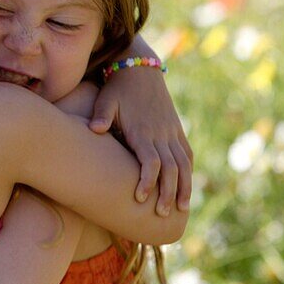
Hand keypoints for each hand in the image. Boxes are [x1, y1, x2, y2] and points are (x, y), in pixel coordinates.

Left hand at [90, 65, 192, 216]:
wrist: (138, 68)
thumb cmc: (117, 88)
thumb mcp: (106, 99)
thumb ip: (101, 115)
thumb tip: (94, 129)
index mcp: (143, 130)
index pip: (151, 161)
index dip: (148, 180)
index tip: (141, 198)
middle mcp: (160, 133)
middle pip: (170, 168)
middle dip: (167, 192)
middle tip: (161, 215)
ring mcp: (171, 131)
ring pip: (182, 164)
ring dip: (183, 187)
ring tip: (181, 210)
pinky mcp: (176, 129)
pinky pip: (186, 153)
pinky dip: (189, 171)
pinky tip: (187, 188)